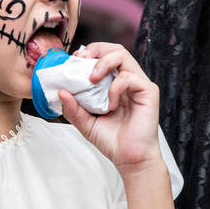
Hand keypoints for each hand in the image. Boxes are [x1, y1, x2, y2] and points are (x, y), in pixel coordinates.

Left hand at [57, 42, 162, 173]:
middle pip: (115, 49)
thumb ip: (73, 108)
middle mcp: (128, 80)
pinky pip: (129, 77)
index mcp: (114, 84)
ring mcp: (139, 85)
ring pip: (123, 56)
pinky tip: (111, 105)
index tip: (72, 62)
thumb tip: (60, 91)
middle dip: (95, 49)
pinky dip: (115, 88)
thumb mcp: (85, 123)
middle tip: (81, 60)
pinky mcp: (148, 92)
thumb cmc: (112, 141)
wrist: (129, 160)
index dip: (88, 54)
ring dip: (103, 63)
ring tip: (92, 79)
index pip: (103, 57)